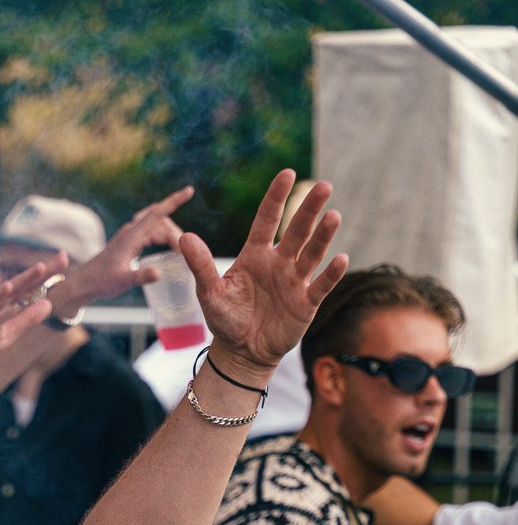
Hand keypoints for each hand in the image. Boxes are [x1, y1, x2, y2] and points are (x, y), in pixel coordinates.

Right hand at [0, 260, 57, 370]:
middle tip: (64, 256)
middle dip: (43, 272)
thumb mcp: (6, 336)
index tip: (65, 261)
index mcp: (8, 309)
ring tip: (41, 268)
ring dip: (24, 279)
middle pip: (24, 285)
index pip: (31, 290)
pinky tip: (9, 286)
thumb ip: (26, 320)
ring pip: (8, 291)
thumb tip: (48, 304)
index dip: (48, 277)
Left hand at [66, 186, 194, 308]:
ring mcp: (129, 235)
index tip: (189, 190)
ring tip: (178, 250)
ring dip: (169, 234)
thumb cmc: (102, 281)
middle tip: (185, 251)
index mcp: (132, 236)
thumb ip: (141, 276)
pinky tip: (167, 244)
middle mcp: (131, 231)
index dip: (174, 201)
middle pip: (160, 221)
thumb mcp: (123, 281)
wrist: (85, 282)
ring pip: (156, 225)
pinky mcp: (128, 241)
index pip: (157, 214)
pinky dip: (162, 235)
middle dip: (175, 232)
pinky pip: (150, 231)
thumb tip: (158, 273)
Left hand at [182, 169, 347, 378]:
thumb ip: (201, 266)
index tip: (287, 173)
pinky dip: (330, 273)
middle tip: (323, 186)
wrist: (242, 351)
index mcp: (255, 254)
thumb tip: (184, 238)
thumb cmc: (226, 318)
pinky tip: (340, 258)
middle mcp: (279, 262)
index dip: (276, 197)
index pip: (267, 219)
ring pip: (312, 253)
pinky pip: (321, 285)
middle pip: (297, 230)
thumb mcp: (210, 293)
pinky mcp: (306, 303)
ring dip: (323, 236)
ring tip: (333, 216)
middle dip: (309, 209)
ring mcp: (295, 281)